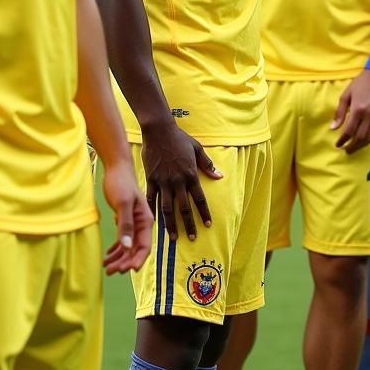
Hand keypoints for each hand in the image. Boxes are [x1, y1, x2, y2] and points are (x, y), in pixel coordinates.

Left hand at [101, 155, 152, 273]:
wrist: (116, 168)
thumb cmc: (120, 183)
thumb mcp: (122, 204)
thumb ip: (125, 225)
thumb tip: (126, 247)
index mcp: (145, 221)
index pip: (145, 246)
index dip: (137, 260)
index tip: (127, 270)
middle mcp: (141, 224)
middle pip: (135, 249)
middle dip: (125, 262)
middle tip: (111, 272)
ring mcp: (133, 222)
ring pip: (128, 246)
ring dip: (119, 258)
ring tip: (106, 268)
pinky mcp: (124, 219)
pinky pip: (122, 239)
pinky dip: (116, 249)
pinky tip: (107, 256)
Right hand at [141, 121, 219, 240]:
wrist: (159, 131)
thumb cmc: (179, 139)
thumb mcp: (197, 149)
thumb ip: (207, 165)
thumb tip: (219, 177)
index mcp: (190, 174)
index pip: (199, 199)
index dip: (203, 213)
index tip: (207, 225)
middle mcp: (177, 181)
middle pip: (184, 208)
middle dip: (188, 224)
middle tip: (191, 238)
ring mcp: (163, 181)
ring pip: (167, 208)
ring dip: (171, 224)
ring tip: (173, 237)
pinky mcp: (150, 179)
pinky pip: (152, 198)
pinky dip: (153, 211)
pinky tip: (154, 222)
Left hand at [331, 69, 369, 153]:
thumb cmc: (359, 84)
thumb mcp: (345, 96)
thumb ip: (339, 113)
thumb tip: (333, 128)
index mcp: (358, 109)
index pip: (349, 130)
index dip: (343, 140)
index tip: (338, 145)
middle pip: (360, 137)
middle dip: (352, 146)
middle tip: (345, 150)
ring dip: (361, 145)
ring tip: (354, 148)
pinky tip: (364, 141)